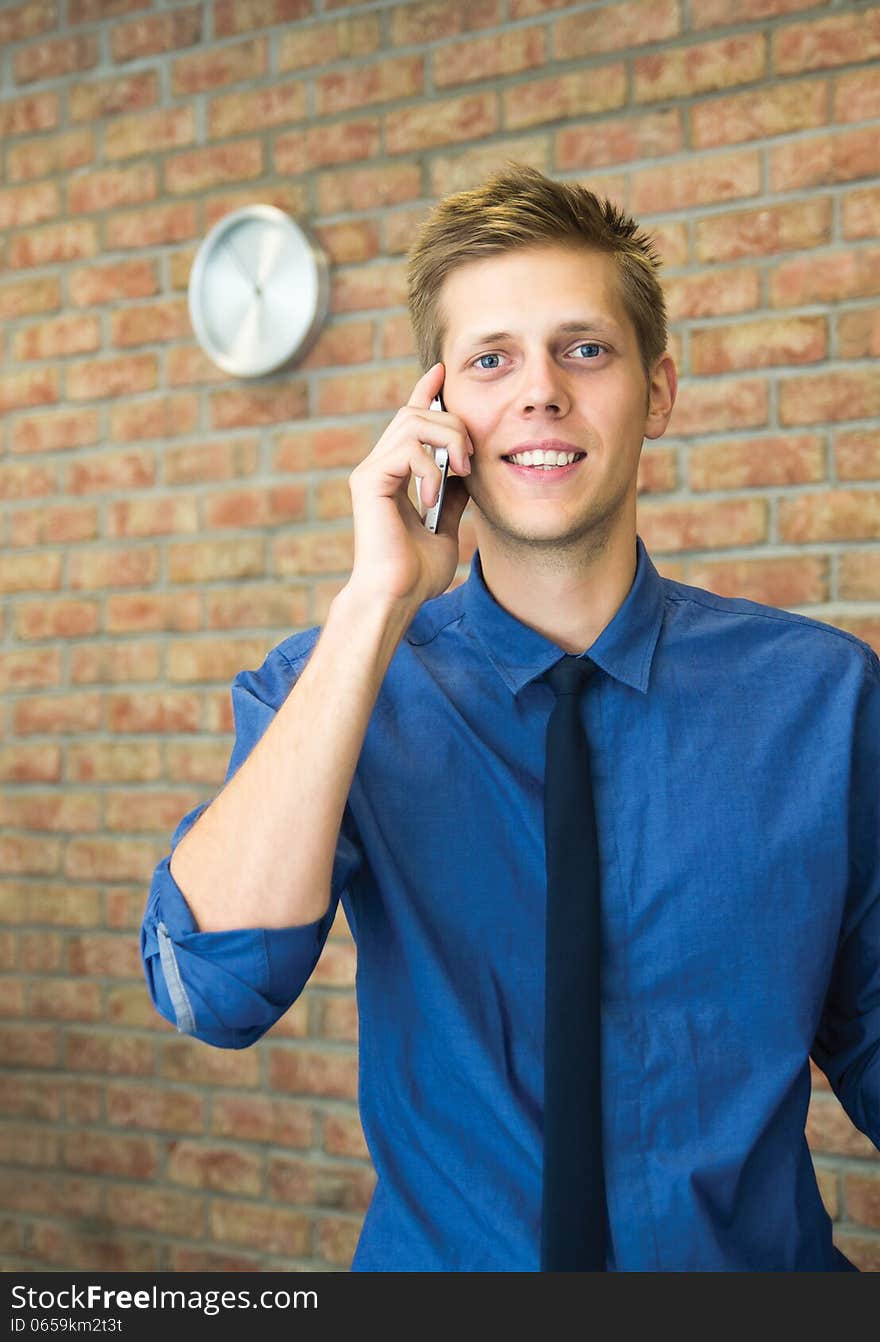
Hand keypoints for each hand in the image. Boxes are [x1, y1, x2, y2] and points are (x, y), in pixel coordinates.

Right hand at [344, 362, 472, 609]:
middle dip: (453, 424)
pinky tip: (432, 498)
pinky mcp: (368, 481)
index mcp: (395, 472)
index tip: (443, 371)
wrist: (396, 596)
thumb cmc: (416, 571)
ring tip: (460, 471)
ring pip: (412, 421)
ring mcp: (371, 471)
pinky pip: (406, 449)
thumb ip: (453, 494)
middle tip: (471, 459)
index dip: (426, 390)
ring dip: (447, 439)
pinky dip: (429, 469)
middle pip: (416, 412)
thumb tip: (468, 471)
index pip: (410, 418)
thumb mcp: (445, 524)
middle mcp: (379, 465)